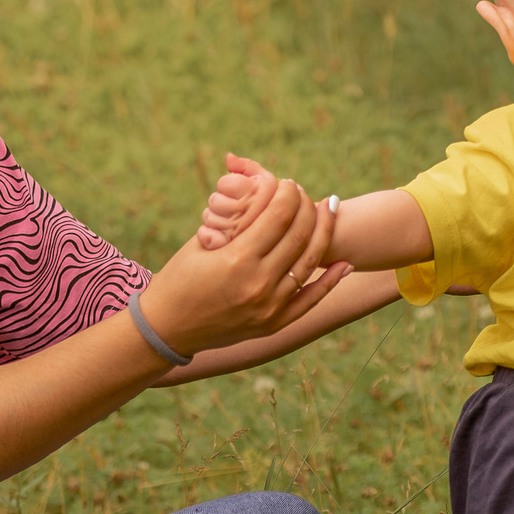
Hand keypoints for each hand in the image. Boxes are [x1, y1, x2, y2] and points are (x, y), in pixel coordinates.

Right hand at [145, 173, 345, 356]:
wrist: (168, 329)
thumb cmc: (179, 279)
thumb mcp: (201, 242)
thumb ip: (236, 219)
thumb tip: (264, 190)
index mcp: (237, 259)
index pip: (279, 215)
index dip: (288, 194)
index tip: (288, 183)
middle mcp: (259, 283)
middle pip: (299, 234)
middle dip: (307, 207)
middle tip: (307, 194)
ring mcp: (270, 307)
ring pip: (310, 262)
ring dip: (324, 233)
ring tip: (329, 212)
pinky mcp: (274, 324)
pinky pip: (311, 299)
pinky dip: (330, 280)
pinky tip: (344, 263)